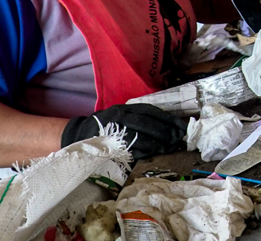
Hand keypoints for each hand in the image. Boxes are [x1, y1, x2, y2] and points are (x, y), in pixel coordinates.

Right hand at [62, 104, 186, 159]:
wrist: (79, 135)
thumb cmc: (107, 125)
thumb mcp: (122, 114)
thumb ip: (140, 117)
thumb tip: (168, 125)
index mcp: (125, 108)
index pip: (151, 111)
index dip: (168, 119)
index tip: (182, 126)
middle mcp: (120, 117)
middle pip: (148, 124)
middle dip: (166, 132)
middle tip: (180, 138)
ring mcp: (115, 132)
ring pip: (141, 138)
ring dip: (159, 144)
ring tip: (172, 147)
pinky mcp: (111, 146)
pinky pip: (132, 150)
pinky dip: (146, 152)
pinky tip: (156, 153)